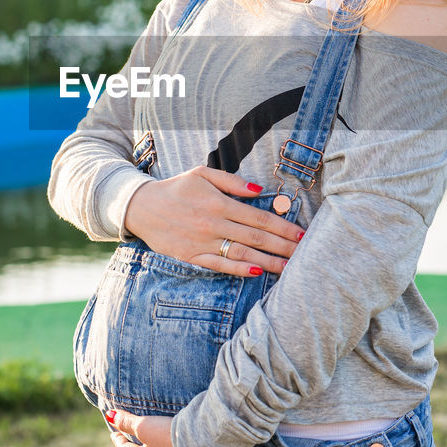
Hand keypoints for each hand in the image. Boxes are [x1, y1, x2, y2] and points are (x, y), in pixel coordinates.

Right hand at [124, 166, 303, 275]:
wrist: (141, 207)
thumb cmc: (176, 188)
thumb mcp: (202, 174)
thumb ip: (232, 181)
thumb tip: (260, 190)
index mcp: (219, 202)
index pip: (259, 217)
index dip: (283, 227)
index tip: (301, 234)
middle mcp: (213, 223)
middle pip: (256, 237)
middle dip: (283, 246)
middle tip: (305, 254)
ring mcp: (202, 242)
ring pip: (242, 253)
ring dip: (268, 262)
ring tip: (290, 268)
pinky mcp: (192, 256)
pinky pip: (219, 265)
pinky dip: (238, 269)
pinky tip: (256, 272)